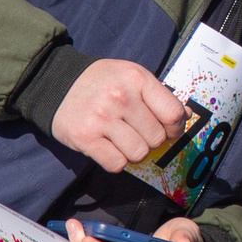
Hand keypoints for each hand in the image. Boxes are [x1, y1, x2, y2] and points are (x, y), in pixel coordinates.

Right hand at [49, 59, 188, 176]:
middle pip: (156, 138)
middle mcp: (120, 97)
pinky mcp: (85, 138)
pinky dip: (115, 160)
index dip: (175, 127)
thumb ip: (159, 96)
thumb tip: (185, 117)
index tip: (168, 129)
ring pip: (139, 154)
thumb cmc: (102, 83)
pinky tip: (107, 146)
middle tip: (135, 130)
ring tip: (120, 137)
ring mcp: (101, 118)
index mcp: (136, 79)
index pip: (173, 113)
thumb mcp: (132, 77)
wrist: (55, 83)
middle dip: (150, 139)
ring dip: (133, 152)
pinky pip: (117, 164)